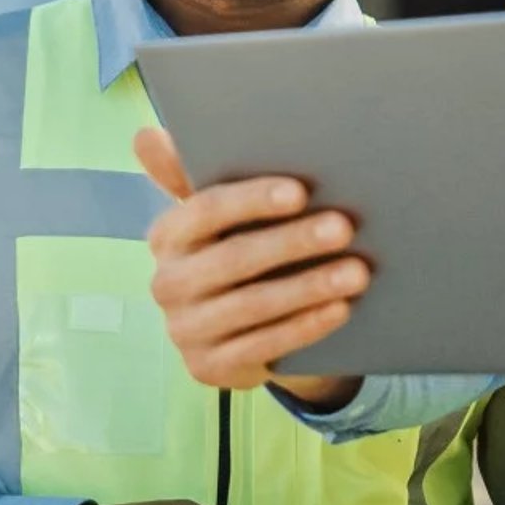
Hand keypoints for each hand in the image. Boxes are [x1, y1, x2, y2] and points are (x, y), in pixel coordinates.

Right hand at [137, 125, 364, 407]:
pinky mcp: (207, 368)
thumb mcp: (220, 211)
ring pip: (253, 306)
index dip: (252, 200)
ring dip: (309, 287)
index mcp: (167, 235)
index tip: (300, 191)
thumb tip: (147, 136)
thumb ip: (190, 172)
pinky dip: (305, 326)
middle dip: (294, 242)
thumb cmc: (235, 243)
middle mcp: (167, 283)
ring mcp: (184, 330)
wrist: (236, 322)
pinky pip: (262, 346)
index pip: (205, 211)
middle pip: (235, 259)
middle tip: (346, 228)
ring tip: (357, 272)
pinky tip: (340, 309)